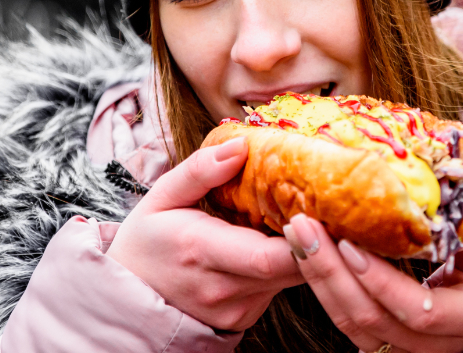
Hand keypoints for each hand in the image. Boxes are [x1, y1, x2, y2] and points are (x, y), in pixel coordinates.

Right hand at [105, 138, 304, 330]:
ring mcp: (235, 308)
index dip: (304, 238)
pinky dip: (290, 266)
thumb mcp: (163, 196)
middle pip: (292, 269)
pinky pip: (279, 288)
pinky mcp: (245, 317)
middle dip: (320, 240)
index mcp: (201, 250)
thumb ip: (201, 170)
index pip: (268, 257)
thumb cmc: (149, 240)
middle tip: (335, 208)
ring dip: (308, 251)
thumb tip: (240, 145)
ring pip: (291, 280)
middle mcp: (222, 287)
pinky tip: (287, 243)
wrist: (127, 296)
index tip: (322, 211)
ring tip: (317, 217)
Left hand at [283, 214, 462, 352]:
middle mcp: (434, 345)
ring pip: (351, 326)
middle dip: (332, 272)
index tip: (350, 244)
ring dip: (319, 279)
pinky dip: (323, 289)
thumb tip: (443, 183)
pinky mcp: (381, 346)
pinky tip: (308, 256)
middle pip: (372, 320)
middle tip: (305, 227)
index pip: (419, 311)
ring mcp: (404, 350)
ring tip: (298, 236)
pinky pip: (344, 323)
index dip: (382, 281)